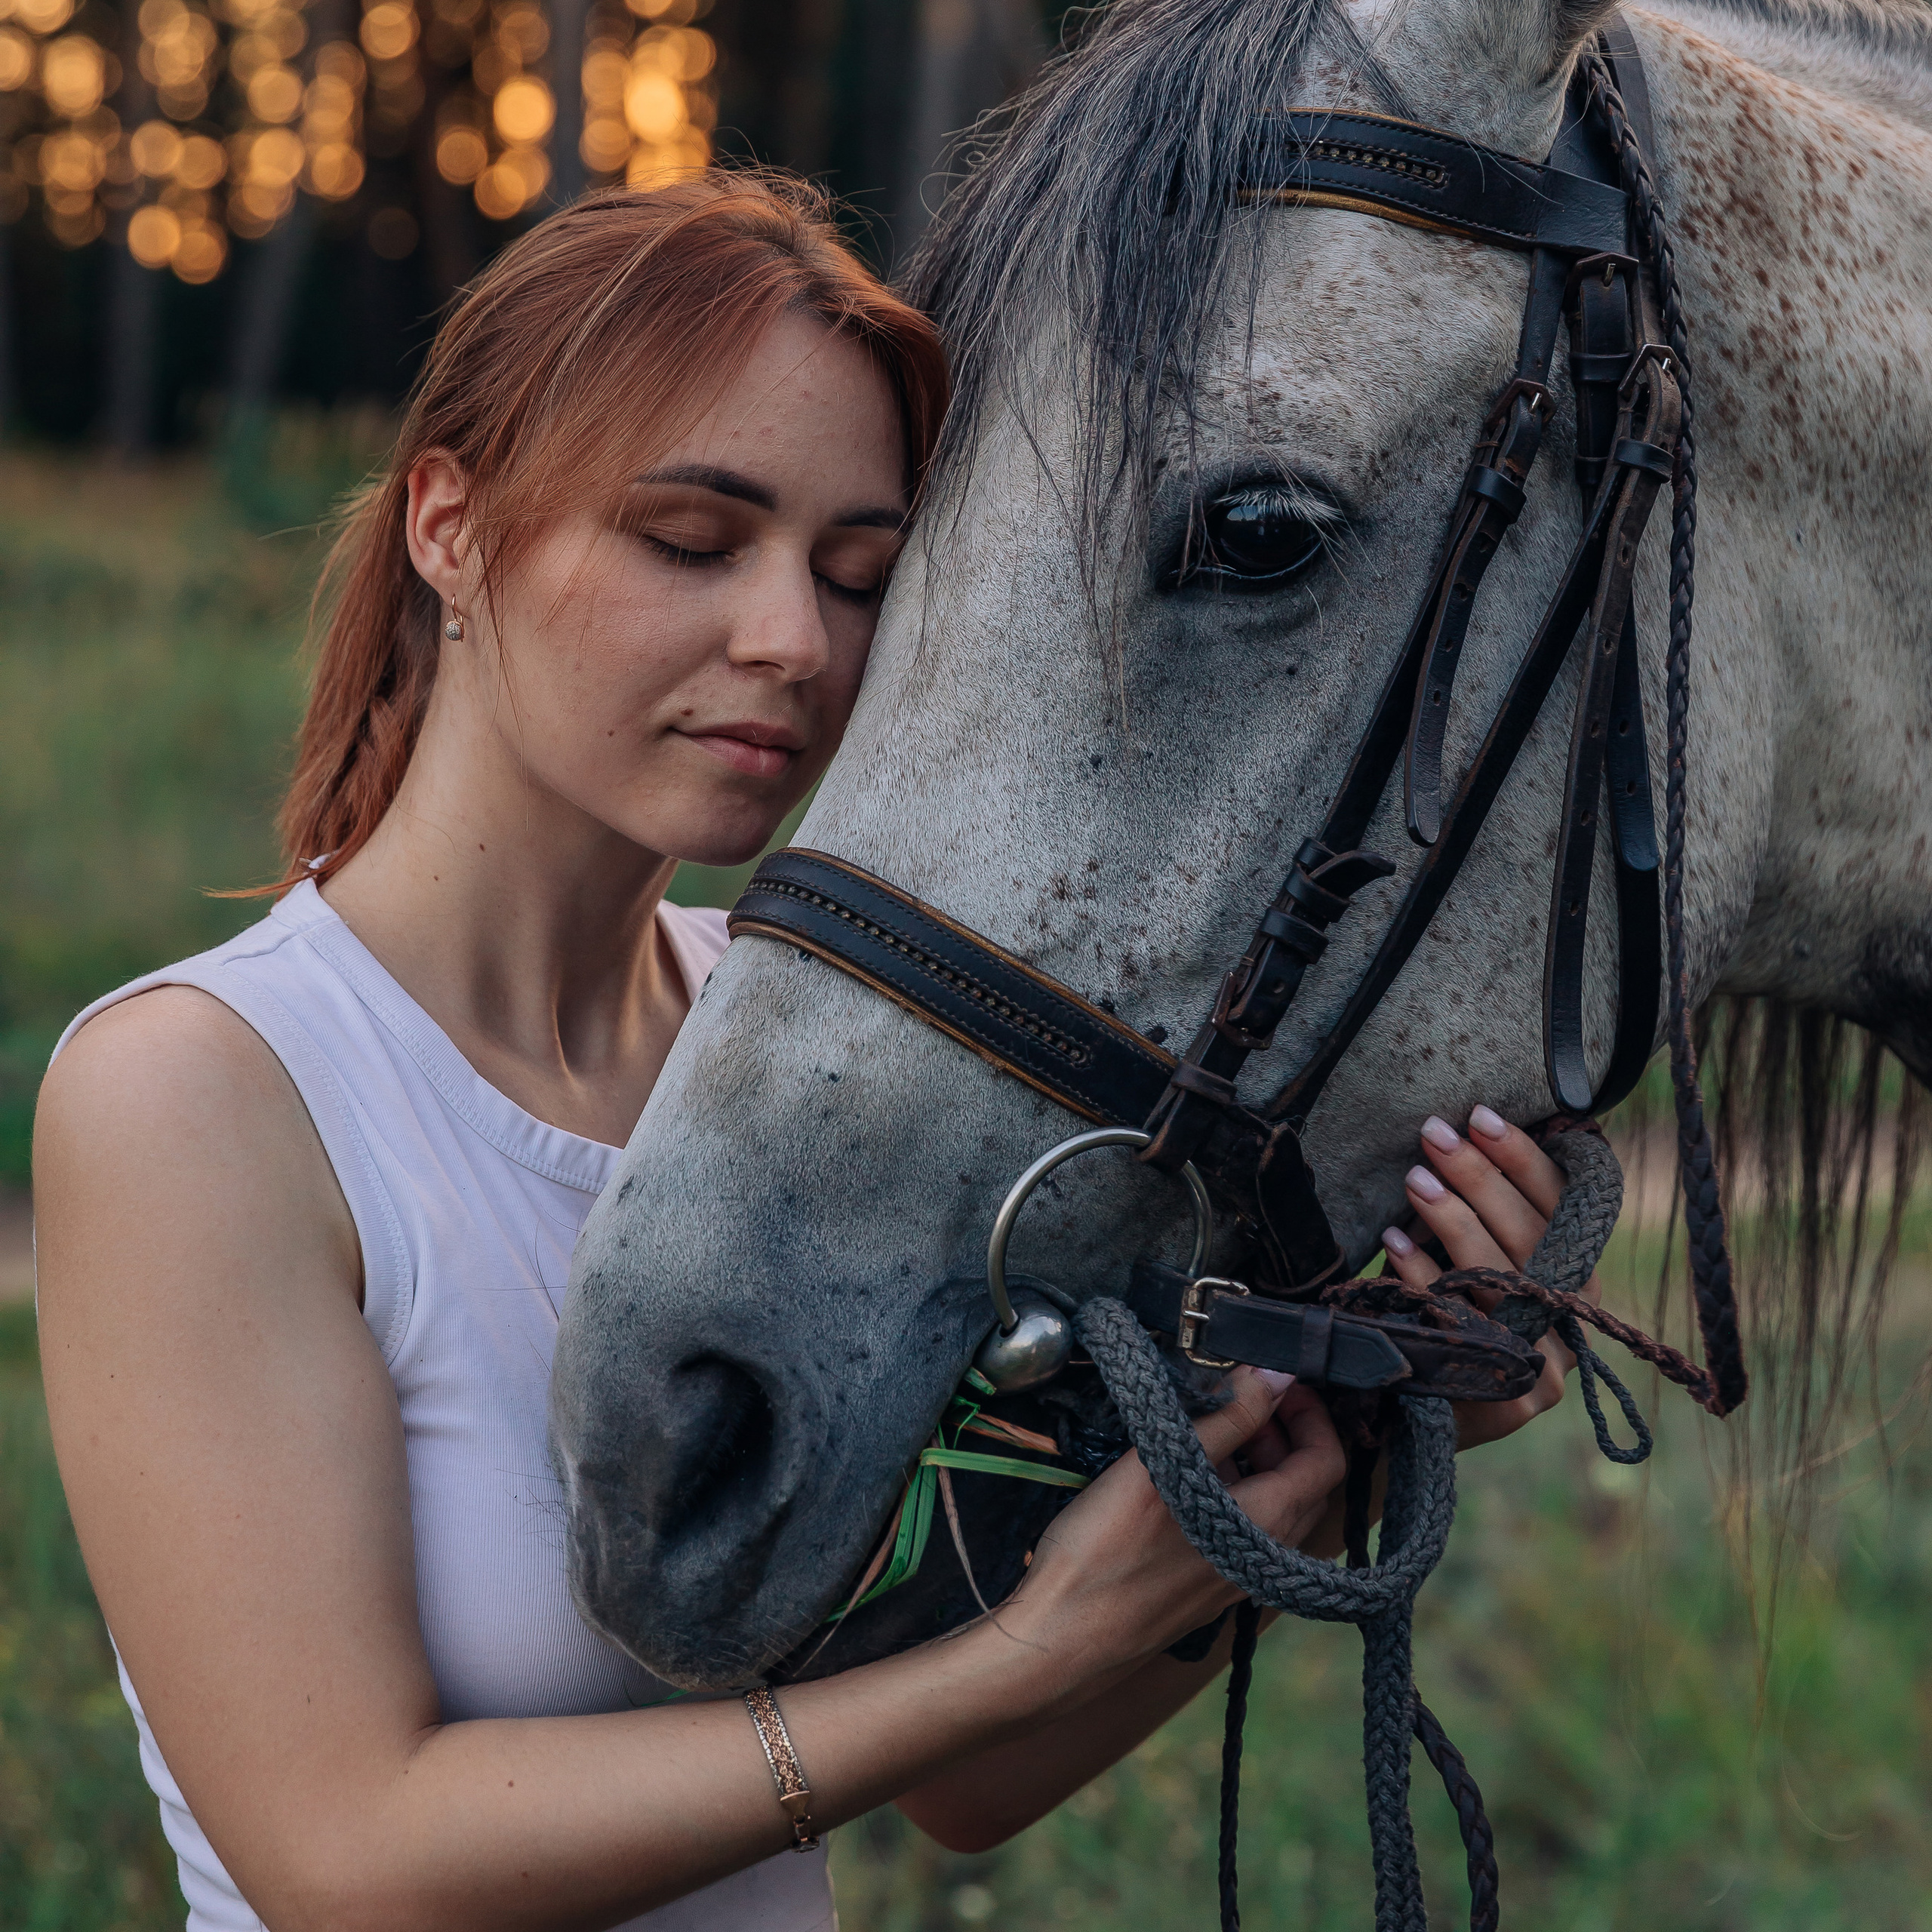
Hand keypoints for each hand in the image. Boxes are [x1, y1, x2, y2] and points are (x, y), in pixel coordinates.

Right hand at [1020, 1367, 1343, 1660]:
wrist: (1063, 1638)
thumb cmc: (1109, 1548)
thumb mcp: (1167, 1463)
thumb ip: (1230, 1418)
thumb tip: (1279, 1374)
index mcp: (1269, 1523)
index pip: (1327, 1459)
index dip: (1310, 1411)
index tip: (1273, 1378)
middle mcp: (1268, 1555)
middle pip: (1305, 1482)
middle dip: (1281, 1429)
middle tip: (1237, 1394)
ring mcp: (1239, 1575)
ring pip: (1274, 1505)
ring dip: (1254, 1458)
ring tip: (1206, 1424)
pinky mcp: (1209, 1585)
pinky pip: (1244, 1528)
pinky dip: (1231, 1489)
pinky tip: (1186, 1471)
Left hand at [1379, 1105, 1603, 1448]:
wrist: (1409, 1419)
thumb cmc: (1437, 1317)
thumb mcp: (1465, 1259)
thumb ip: (1480, 1213)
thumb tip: (1461, 1131)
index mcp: (1575, 1279)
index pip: (1563, 1208)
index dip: (1524, 1159)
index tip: (1480, 1114)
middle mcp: (1572, 1323)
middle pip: (1535, 1239)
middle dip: (1481, 1179)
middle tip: (1434, 1136)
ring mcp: (1546, 1369)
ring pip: (1504, 1279)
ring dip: (1454, 1221)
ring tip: (1414, 1179)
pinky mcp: (1511, 1406)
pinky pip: (1464, 1330)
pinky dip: (1425, 1282)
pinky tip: (1392, 1245)